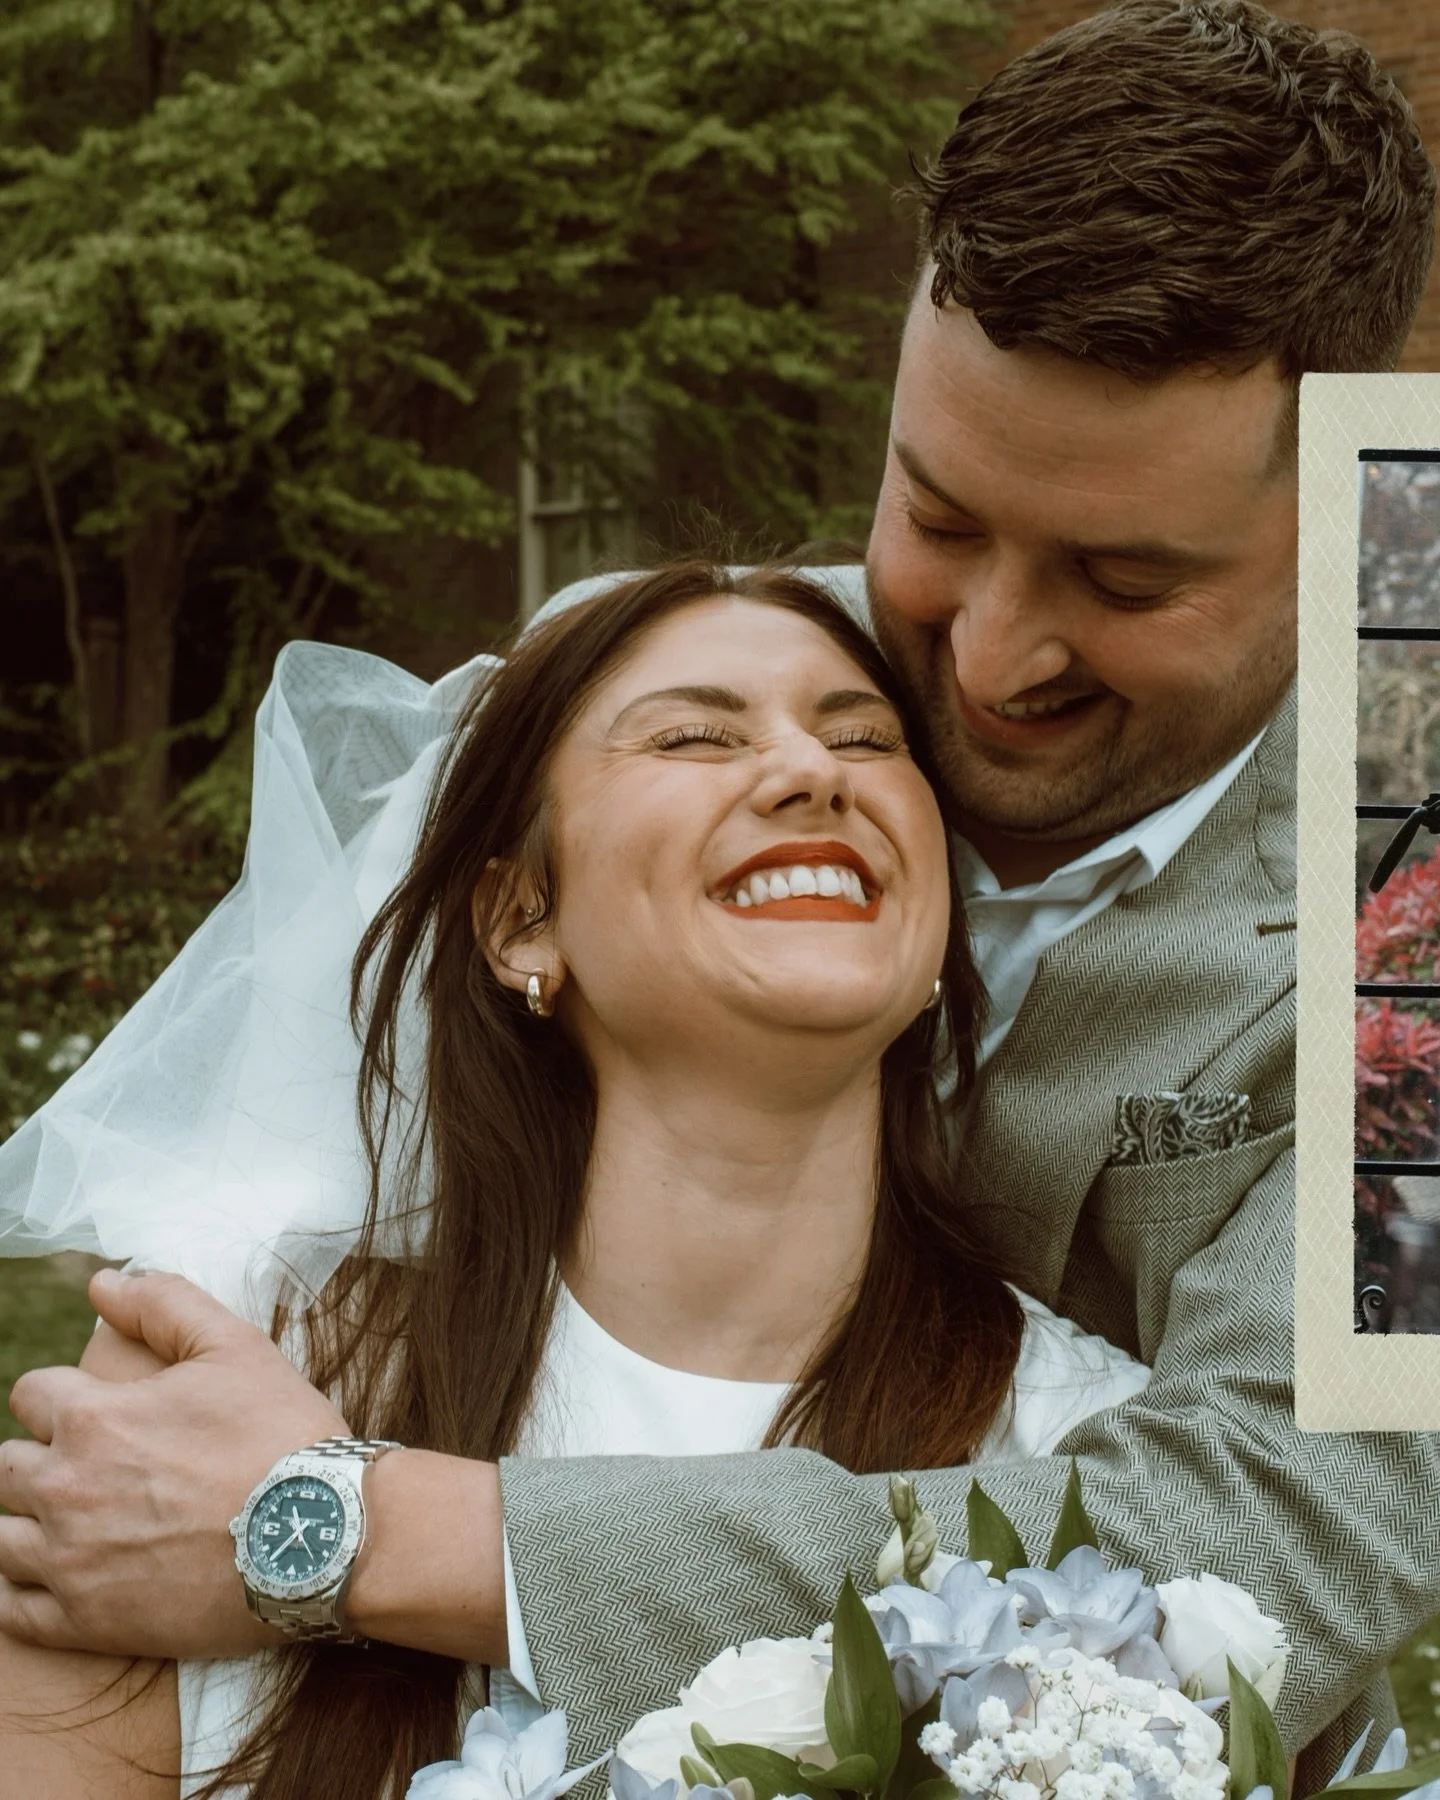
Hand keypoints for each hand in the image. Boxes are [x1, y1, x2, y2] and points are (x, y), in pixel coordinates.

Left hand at [0, 1268, 347, 1658]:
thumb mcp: (235, 1347)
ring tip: (72, 1523)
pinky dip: (20, 1592)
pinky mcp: (87, 1624)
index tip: (95, 1412)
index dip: (62, 1397)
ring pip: (0, 1539)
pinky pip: (12, 1611)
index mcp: (94, 1419)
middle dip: (40, 1459)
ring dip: (26, 1523)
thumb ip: (163, 1304)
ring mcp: (71, 1563)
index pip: (30, 1395)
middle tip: (90, 1467)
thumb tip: (102, 1282)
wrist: (324, 1536)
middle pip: (5, 1468)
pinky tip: (51, 1578)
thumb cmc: (281, 1434)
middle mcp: (67, 1489)